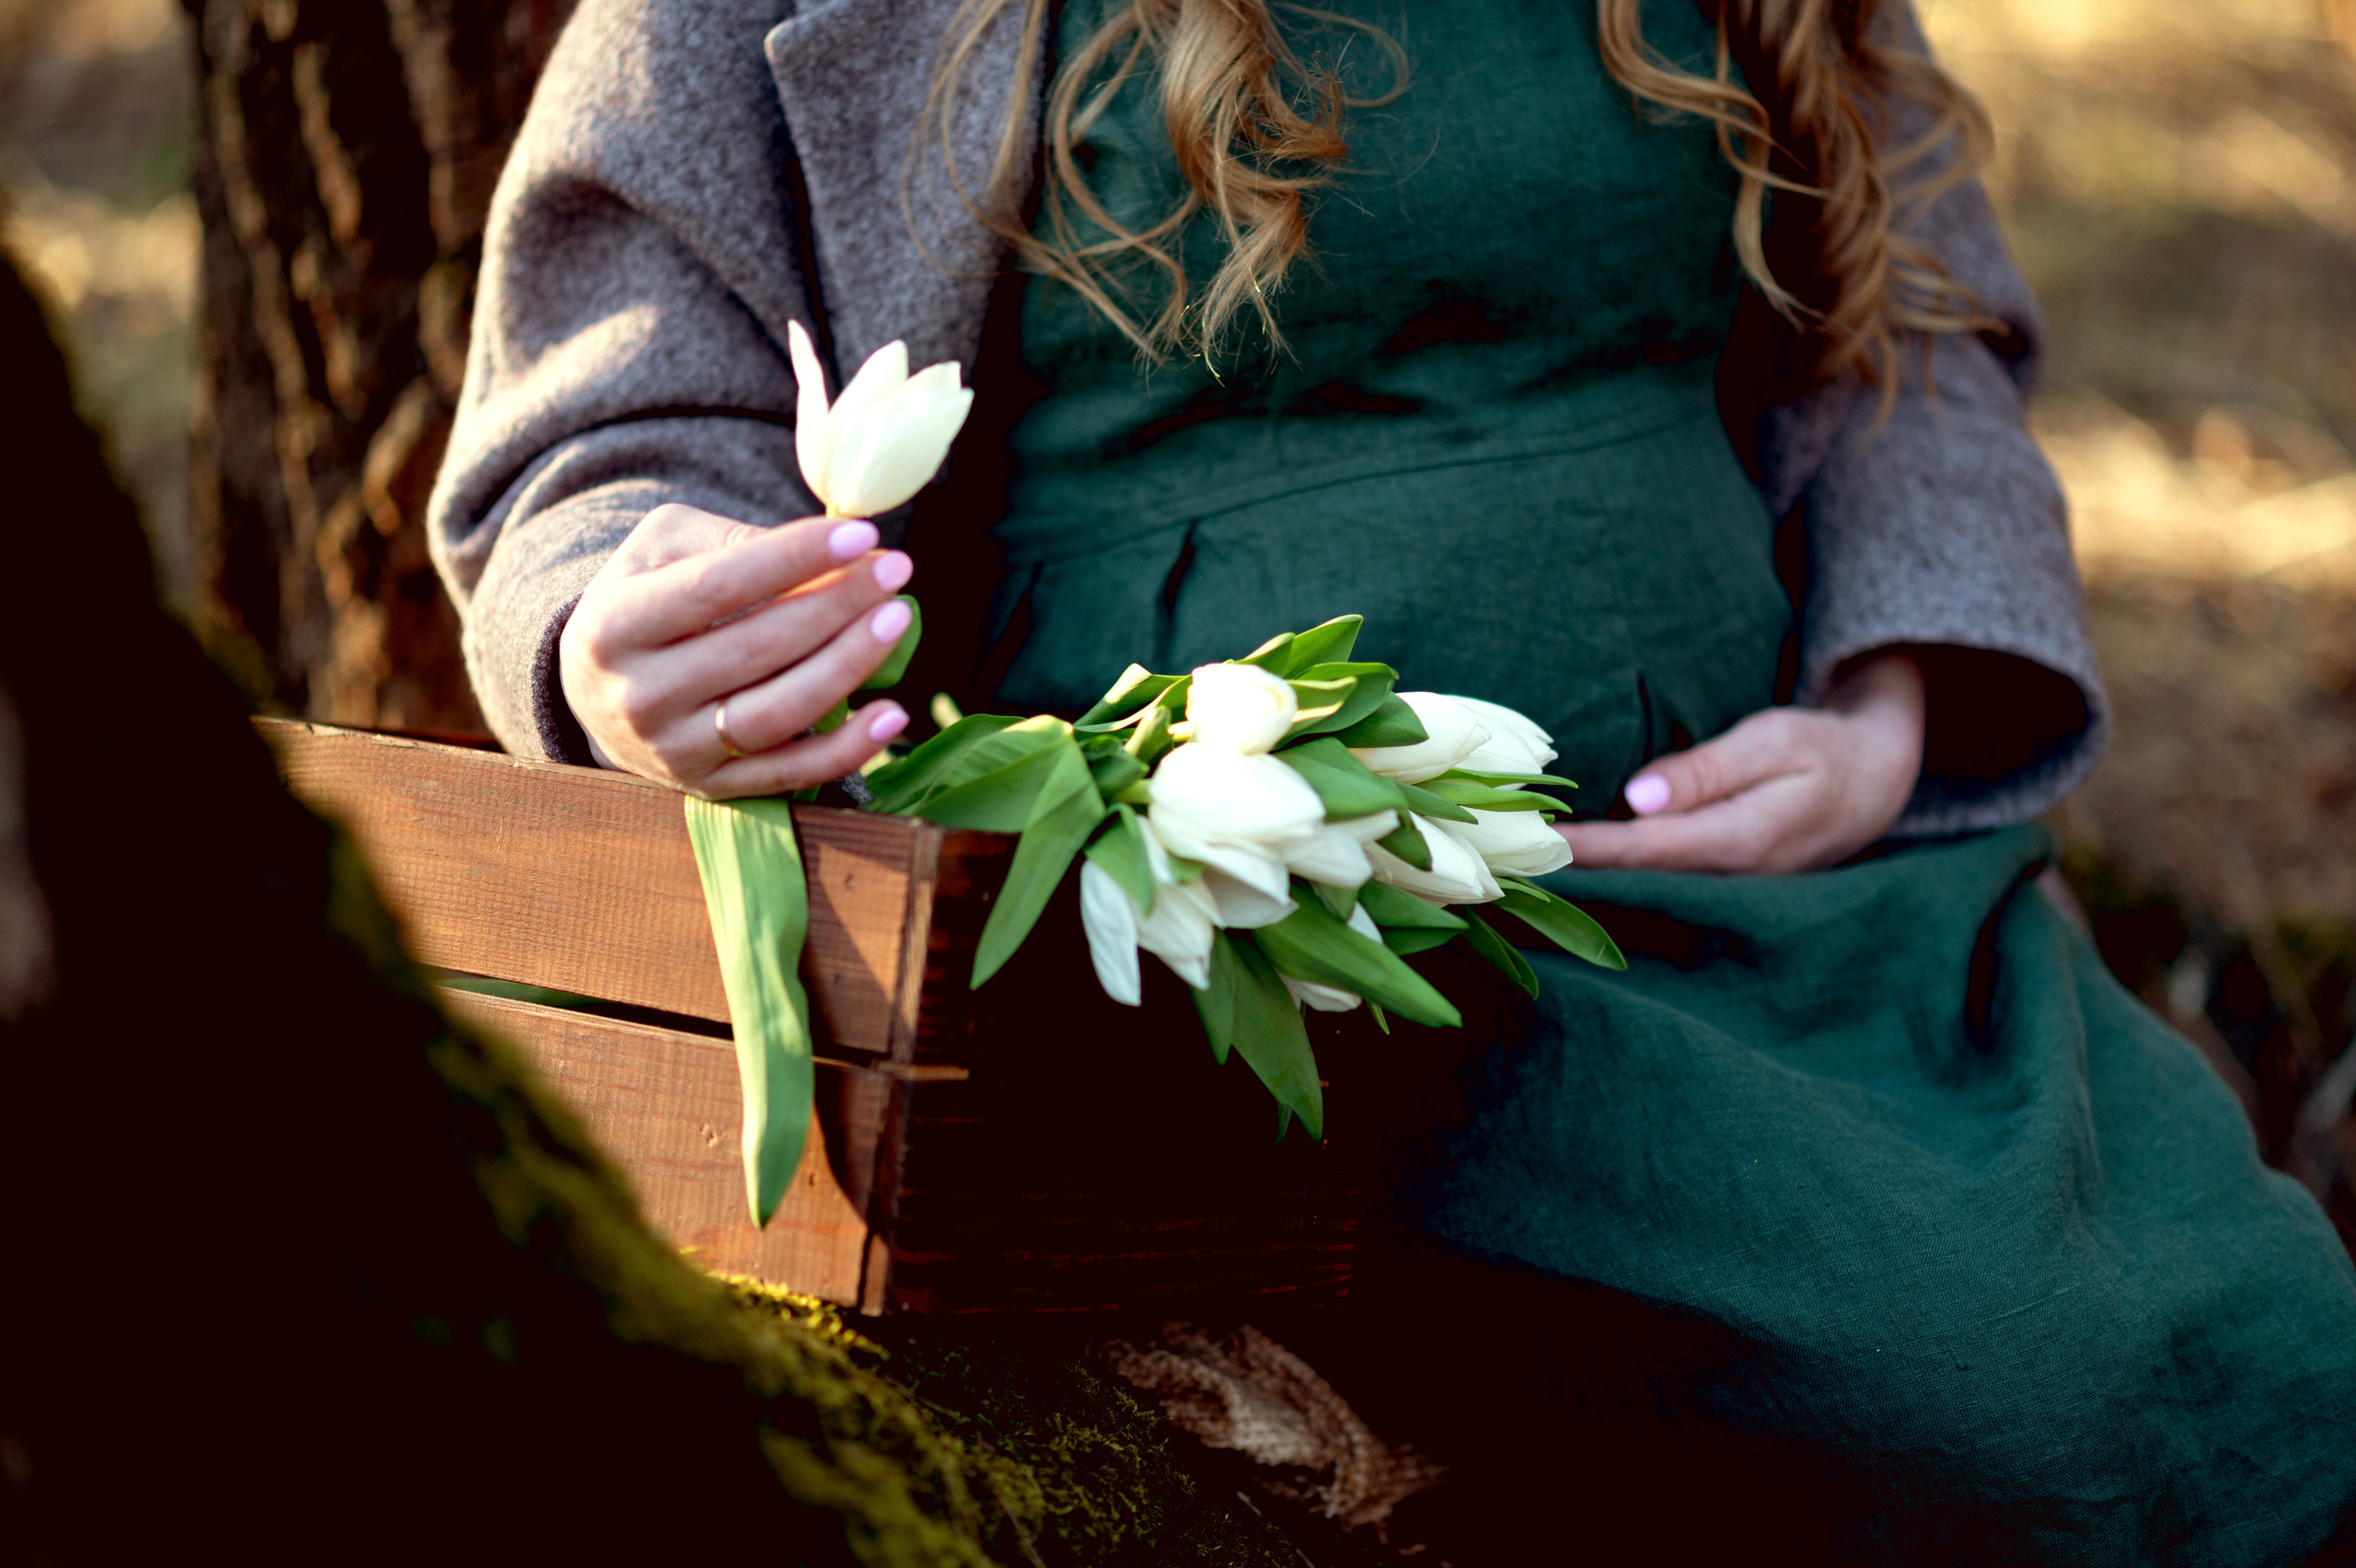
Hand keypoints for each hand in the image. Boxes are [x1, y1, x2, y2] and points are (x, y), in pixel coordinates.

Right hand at [558, 503, 914, 798]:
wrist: (595, 693)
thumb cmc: (645, 600)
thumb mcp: (663, 550)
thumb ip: (733, 541)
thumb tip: (824, 553)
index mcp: (615, 625)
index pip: (716, 587)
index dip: (793, 559)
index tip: (861, 536)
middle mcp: (640, 696)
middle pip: (756, 648)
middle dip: (836, 605)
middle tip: (894, 570)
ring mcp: (676, 751)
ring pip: (777, 713)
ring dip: (848, 666)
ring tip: (897, 619)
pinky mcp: (711, 789)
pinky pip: (789, 775)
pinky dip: (847, 749)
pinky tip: (892, 713)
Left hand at [1553, 651, 1925, 873]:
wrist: (1879, 781)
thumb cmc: (1824, 747)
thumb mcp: (1773, 740)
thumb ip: (1708, 770)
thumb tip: (1638, 798)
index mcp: (1741, 841)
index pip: (1643, 853)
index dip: (1583, 853)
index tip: (1527, 847)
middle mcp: (1730, 880)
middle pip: (1634, 885)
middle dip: (1569, 878)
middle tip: (1498, 865)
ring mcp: (1726, 892)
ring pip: (1643, 892)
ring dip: (1585, 883)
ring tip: (1516, 869)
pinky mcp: (1720, 887)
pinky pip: (1659, 886)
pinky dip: (1614, 879)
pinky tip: (1568, 872)